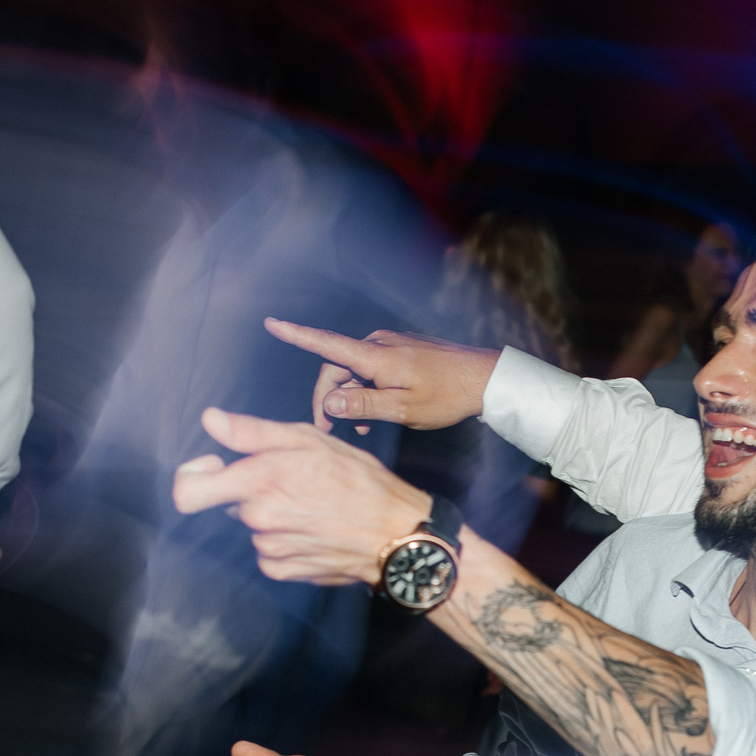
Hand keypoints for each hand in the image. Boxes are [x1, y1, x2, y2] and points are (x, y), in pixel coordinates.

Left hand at [175, 408, 429, 585]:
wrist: (393, 534)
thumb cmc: (357, 480)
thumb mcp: (308, 440)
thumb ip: (252, 433)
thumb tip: (210, 420)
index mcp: (259, 480)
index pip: (188, 492)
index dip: (193, 476)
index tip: (214, 466)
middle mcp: (257, 517)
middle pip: (228, 503)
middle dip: (251, 491)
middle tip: (292, 482)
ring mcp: (268, 547)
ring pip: (251, 525)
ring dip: (270, 515)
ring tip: (309, 506)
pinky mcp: (280, 570)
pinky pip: (265, 551)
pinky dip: (282, 540)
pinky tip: (310, 529)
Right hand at [264, 318, 496, 436]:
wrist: (484, 378)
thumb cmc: (446, 396)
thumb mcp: (404, 409)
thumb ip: (364, 405)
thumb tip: (328, 401)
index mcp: (376, 356)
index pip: (327, 343)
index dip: (296, 334)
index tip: (271, 323)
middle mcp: (379, 344)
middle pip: (336, 367)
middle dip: (328, 398)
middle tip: (328, 431)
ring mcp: (391, 346)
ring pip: (354, 371)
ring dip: (350, 399)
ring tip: (360, 429)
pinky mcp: (401, 351)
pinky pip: (372, 369)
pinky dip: (367, 391)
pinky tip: (377, 415)